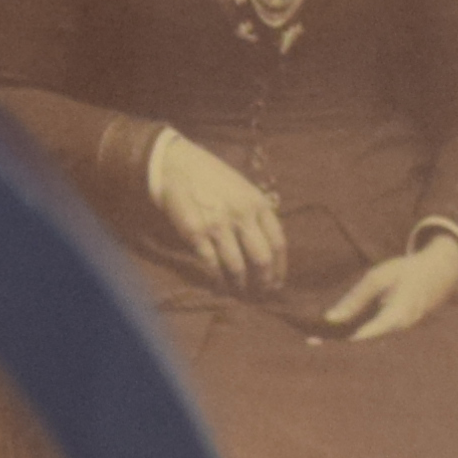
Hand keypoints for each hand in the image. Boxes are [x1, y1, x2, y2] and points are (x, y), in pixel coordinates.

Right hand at [139, 129, 283, 291]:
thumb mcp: (242, 188)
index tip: (278, 281)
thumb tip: (268, 247)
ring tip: (239, 291)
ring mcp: (218, 224)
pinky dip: (216, 280)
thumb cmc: (211, 177)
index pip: (278, 243)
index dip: (280, 268)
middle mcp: (242, 215)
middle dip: (264, 281)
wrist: (176, 164)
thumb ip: (256, 213)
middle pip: (262, 259)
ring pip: (237, 267)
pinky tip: (218, 285)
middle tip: (261, 292)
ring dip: (240, 285)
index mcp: (257, 203)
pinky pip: (211, 264)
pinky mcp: (196, 233)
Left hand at [324, 231, 457, 341]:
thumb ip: (355, 299)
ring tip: (314, 338)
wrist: (436, 273)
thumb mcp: (378, 278)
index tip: (323, 341)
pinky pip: (371, 334)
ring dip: (343, 339)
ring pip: (366, 340)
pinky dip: (352, 332)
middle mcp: (398, 330)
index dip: (346, 339)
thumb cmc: (405, 271)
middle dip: (338, 342)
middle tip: (311, 341)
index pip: (368, 333)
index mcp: (398, 315)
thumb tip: (330, 319)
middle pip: (364, 342)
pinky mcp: (394, 329)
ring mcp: (398, 332)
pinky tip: (332, 331)